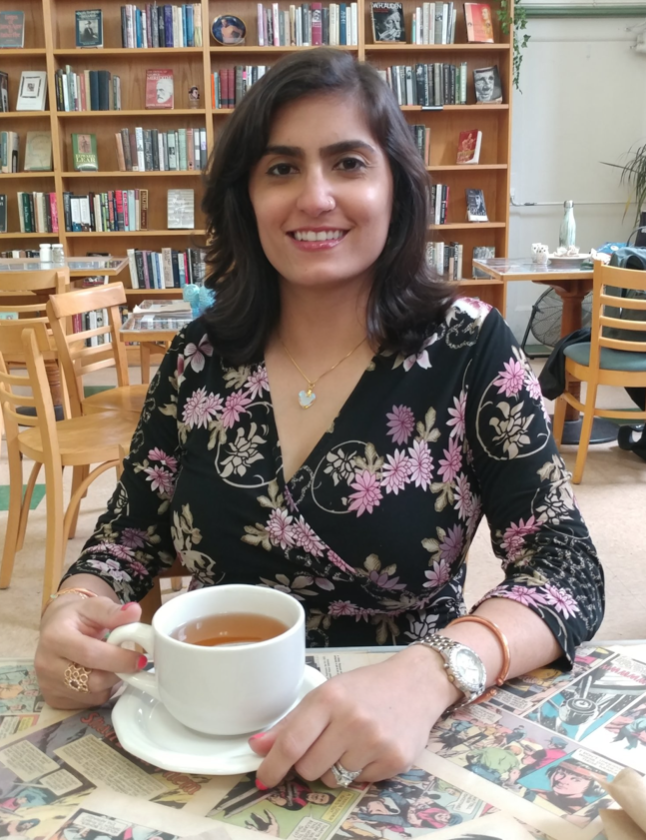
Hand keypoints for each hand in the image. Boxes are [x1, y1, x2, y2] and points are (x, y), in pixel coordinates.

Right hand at [36, 596, 145, 709]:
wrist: (55, 629)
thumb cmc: (77, 617)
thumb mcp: (93, 607)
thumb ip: (113, 612)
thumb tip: (134, 612)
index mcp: (55, 637)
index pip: (90, 654)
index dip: (119, 659)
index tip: (140, 659)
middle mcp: (46, 665)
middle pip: (92, 681)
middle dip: (118, 673)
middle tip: (133, 664)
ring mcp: (47, 686)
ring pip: (93, 695)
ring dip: (111, 683)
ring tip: (113, 664)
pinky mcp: (54, 700)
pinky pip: (88, 703)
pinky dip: (101, 691)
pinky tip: (100, 674)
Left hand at [250, 645, 460, 787]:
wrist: (417, 683)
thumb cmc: (366, 688)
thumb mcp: (328, 693)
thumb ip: (292, 723)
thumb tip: (256, 747)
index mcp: (330, 698)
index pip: (292, 742)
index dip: (273, 765)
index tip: (263, 778)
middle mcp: (352, 720)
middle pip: (309, 768)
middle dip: (310, 763)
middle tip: (325, 744)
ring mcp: (375, 742)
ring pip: (334, 779)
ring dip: (336, 768)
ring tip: (351, 743)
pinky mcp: (395, 760)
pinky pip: (360, 783)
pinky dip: (360, 771)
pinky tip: (371, 748)